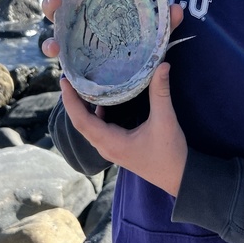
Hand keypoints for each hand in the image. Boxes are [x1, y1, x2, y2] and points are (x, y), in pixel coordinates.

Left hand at [59, 58, 187, 195]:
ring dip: (83, 106)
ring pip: (89, 125)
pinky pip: (99, 127)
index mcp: (111, 142)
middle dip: (73, 100)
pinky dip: (95, 112)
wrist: (179, 177)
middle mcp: (105, 146)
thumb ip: (161, 93)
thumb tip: (162, 65)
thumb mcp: (165, 120)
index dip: (71, 101)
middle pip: (81, 122)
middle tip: (70, 76)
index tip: (64, 81)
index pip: (81, 121)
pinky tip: (101, 98)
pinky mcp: (117, 145)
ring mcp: (110, 147)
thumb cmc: (169, 153)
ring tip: (81, 83)